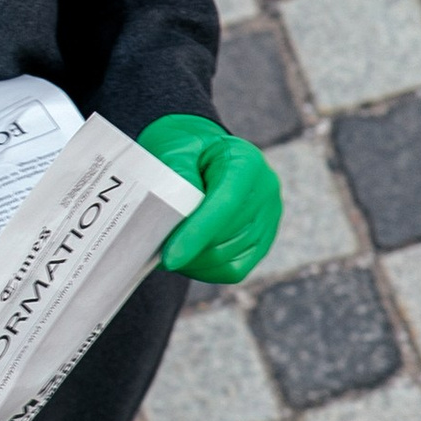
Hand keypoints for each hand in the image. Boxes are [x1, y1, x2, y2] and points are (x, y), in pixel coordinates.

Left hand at [138, 113, 284, 284]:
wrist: (201, 153)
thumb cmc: (184, 150)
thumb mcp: (175, 149)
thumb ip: (177, 175)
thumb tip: (172, 215)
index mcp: (246, 162)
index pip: (226, 204)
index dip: (197, 233)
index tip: (169, 257)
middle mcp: (265, 191)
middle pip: (225, 236)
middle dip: (187, 248)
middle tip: (152, 251)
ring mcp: (268, 219)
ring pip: (226, 257)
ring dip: (192, 261)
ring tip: (164, 252)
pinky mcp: (262, 241)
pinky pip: (234, 270)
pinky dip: (205, 270)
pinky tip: (184, 260)